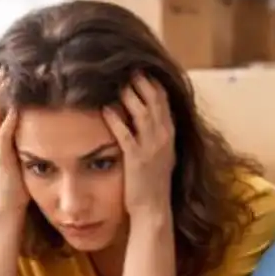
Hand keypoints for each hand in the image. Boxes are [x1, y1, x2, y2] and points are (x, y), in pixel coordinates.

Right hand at [0, 71, 27, 217]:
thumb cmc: (19, 185)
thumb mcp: (22, 154)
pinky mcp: (2, 158)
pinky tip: (16, 106)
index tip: (9, 67)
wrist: (8, 210)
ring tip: (8, 76)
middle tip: (7, 64)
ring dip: (0, 94)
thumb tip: (43, 124)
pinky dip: (9, 119)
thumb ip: (26, 138)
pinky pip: (4, 134)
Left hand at [102, 75, 175, 222]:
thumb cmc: (152, 182)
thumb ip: (156, 133)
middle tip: (126, 66)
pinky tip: (105, 108)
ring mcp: (151, 147)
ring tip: (117, 81)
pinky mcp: (136, 159)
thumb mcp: (161, 153)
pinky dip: (116, 120)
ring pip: (141, 113)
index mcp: (169, 133)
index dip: (151, 81)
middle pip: (153, 100)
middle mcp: (163, 137)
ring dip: (129, 95)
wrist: (154, 209)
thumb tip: (145, 114)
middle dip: (141, 81)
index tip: (139, 68)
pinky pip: (125, 134)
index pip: (163, 99)